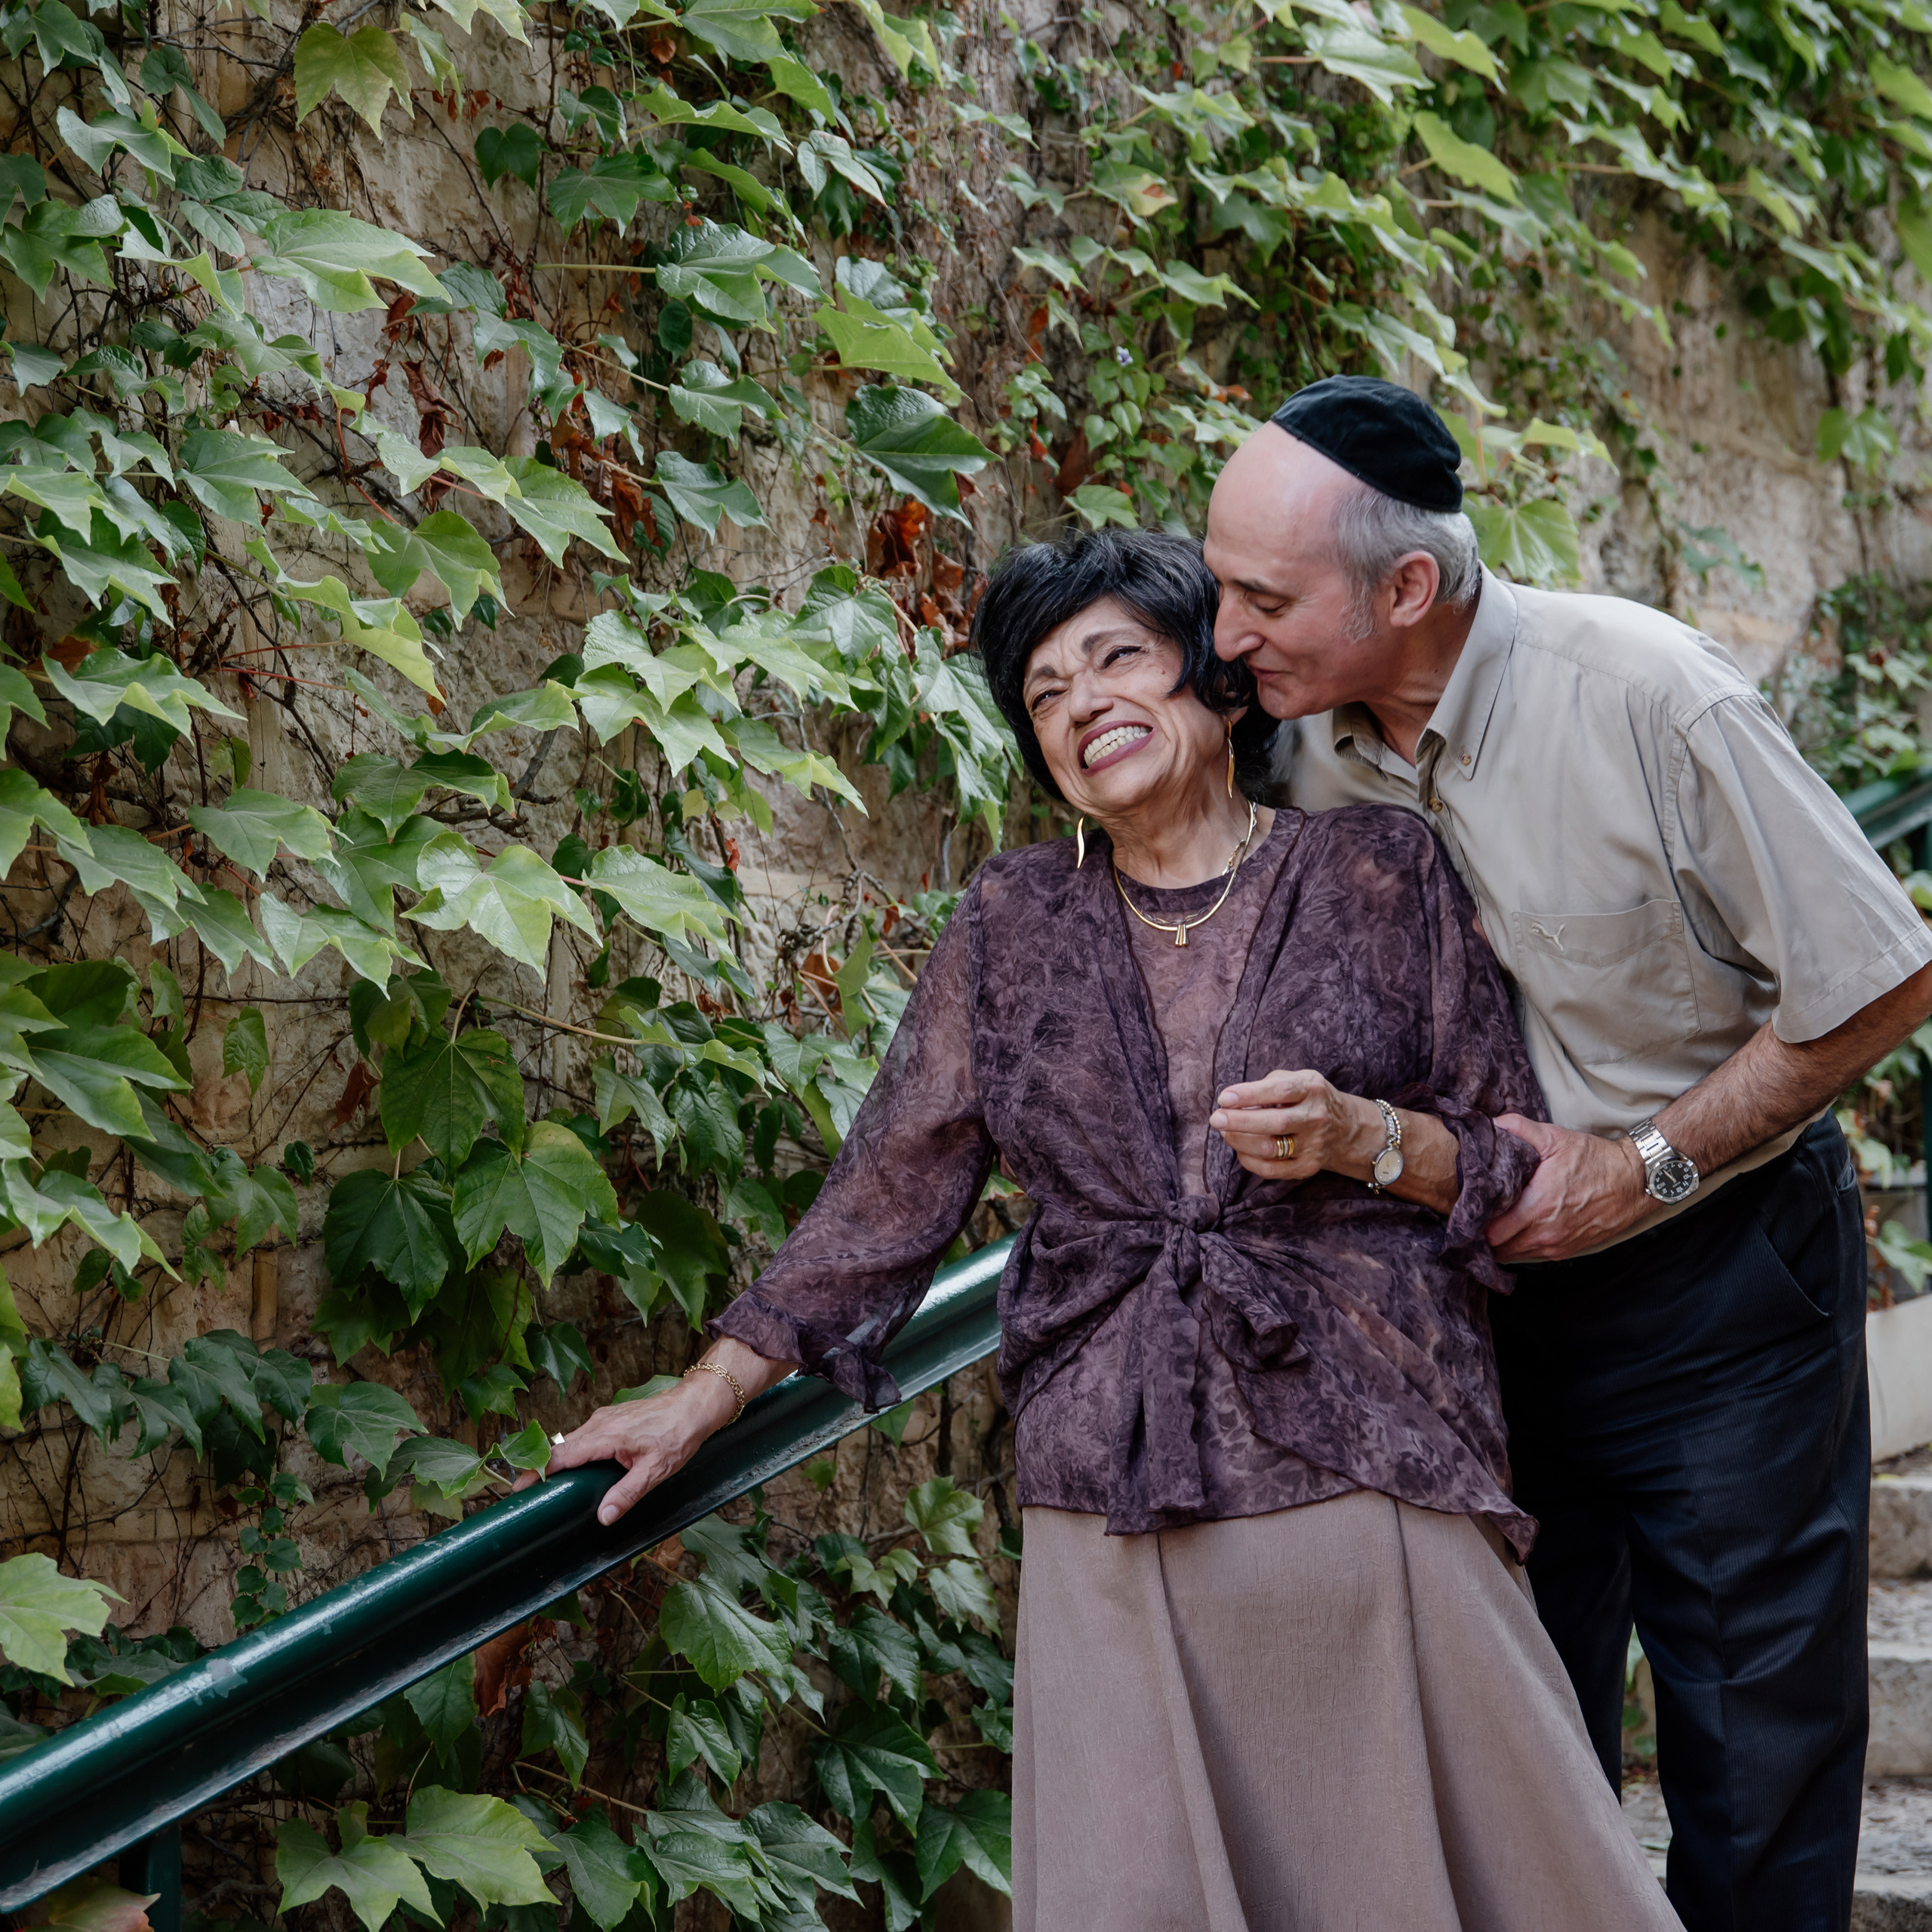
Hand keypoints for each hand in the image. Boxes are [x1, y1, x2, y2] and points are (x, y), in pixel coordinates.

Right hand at [513, 1373, 735, 1526]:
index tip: (520, 1487)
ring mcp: (603, 1418)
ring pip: (572, 1441)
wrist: (693, 1406)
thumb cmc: (677, 1435)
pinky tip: (574, 1468)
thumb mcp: (655, 1471)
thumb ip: (628, 1493)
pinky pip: (583, 1436)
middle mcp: (599, 1423)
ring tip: (545, 1484)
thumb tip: (603, 1516)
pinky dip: (573, 1451)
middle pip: (561, 1447)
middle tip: (526, 1492)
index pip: (562, 1455)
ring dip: (558, 1460)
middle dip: (541, 1468)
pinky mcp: (609, 1418)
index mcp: (606, 1436)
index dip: (538, 1471)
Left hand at [1209, 1069, 1381, 1183]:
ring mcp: (1314, 1145)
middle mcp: (1316, 1117)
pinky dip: (1249, 1161)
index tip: (1224, 1098)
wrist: (1345, 1128)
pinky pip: (1272, 1170)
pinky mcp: (1307, 1166)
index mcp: (1312, 1089)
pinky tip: (1240, 1150)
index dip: (1250, 1094)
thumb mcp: (1297, 1080)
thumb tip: (1234, 1102)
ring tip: (1225, 1132)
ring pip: (1270, 1148)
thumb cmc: (1308, 1099)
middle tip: (1216, 1119)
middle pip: (1275, 1123)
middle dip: (1240, 1121)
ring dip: (1240, 1141)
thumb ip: (1268, 1086)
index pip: (1280, 1091)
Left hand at [1484, 1115, 1647, 1262]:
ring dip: (1501, 1245)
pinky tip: (1515, 1232)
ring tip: (1491, 1226)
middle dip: (1483, 1238)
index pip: (1492, 1233)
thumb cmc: (1595, 1160)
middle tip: (1474, 1220)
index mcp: (1539, 1206)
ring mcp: (1558, 1245)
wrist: (1634, 1181)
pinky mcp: (1568, 1250)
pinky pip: (1534, 1256)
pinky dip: (1521, 1248)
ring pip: (1515, 1256)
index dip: (1475, 1224)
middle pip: (1499, 1250)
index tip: (1466, 1211)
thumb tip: (1493, 1124)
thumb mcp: (1556, 1138)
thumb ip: (1521, 1130)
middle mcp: (1547, 1232)